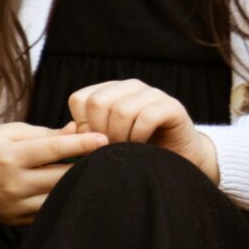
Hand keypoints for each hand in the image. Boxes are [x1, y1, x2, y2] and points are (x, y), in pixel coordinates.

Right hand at [0, 120, 108, 225]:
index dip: (82, 143)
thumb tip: (77, 130)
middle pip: (61, 176)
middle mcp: (12, 184)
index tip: (105, 138)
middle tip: (110, 156)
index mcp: (10, 157)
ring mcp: (14, 206)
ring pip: (58, 197)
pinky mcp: (16, 220)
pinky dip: (64, 200)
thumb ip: (47, 134)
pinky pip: (48, 212)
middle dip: (87, 165)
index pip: (54, 150)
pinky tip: (77, 189)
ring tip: (97, 173)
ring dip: (78, 185)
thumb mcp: (14, 132)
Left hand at [67, 78, 218, 183]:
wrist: (177, 162)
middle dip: (100, 132)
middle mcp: (131, 87)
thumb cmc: (136, 153)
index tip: (95, 144)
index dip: (83, 126)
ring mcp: (153, 93)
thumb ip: (86, 135)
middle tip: (111, 148)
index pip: (80, 99)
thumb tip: (71, 129)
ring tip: (127, 149)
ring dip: (121, 138)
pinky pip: (146, 118)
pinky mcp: (172, 106)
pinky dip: (139, 137)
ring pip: (121, 110)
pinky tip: (143, 148)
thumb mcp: (106, 143)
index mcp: (111, 91)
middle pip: (98, 102)